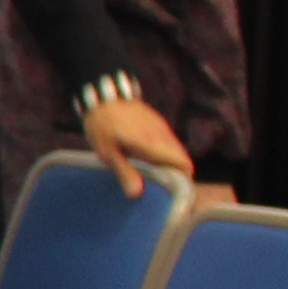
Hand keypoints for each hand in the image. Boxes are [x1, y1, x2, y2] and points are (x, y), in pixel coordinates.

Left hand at [79, 94, 194, 192]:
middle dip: (175, 172)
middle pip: (182, 158)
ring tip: (150, 170)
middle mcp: (163, 136)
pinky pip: (168, 140)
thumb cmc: (103, 125)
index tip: (170, 190)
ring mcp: (162, 126)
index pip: (184, 164)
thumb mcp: (108, 152)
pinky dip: (163, 151)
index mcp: (154, 146)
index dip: (182, 179)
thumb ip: (125, 172)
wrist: (104, 94)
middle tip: (158, 184)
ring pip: (176, 149)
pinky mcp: (157, 121)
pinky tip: (145, 155)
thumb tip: (137, 194)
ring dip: (168, 161)